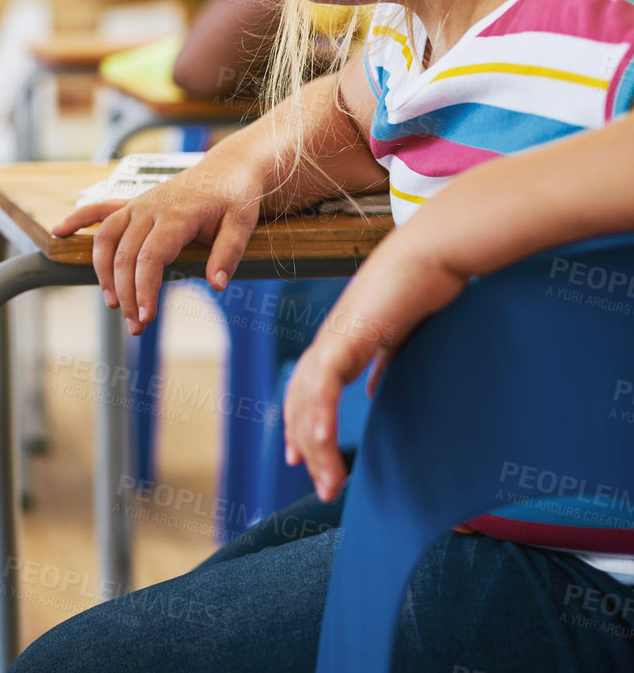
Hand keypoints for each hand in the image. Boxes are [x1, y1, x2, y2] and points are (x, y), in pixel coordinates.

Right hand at [52, 157, 262, 335]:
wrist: (228, 168)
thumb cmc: (235, 198)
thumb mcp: (243, 224)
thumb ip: (228, 253)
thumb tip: (217, 284)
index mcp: (175, 215)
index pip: (150, 257)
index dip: (144, 289)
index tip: (147, 316)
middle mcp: (149, 208)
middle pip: (125, 256)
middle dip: (126, 294)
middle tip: (135, 325)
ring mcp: (137, 205)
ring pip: (106, 239)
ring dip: (103, 272)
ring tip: (113, 303)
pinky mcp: (132, 204)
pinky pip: (98, 210)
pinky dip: (76, 220)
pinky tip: (57, 232)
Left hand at [283, 229, 467, 501]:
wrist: (432, 252)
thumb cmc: (421, 286)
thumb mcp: (399, 334)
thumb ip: (381, 361)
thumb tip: (371, 387)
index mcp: (339, 342)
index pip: (309, 390)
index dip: (303, 424)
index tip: (302, 458)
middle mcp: (328, 341)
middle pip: (303, 402)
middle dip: (308, 446)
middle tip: (323, 485)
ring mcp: (334, 337)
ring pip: (309, 399)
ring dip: (316, 444)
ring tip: (329, 481)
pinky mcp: (348, 335)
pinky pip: (325, 383)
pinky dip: (321, 415)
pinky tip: (322, 445)